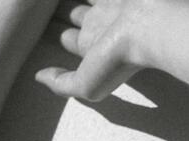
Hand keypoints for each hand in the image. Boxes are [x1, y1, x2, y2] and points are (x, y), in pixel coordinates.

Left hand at [36, 0, 188, 100]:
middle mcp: (101, 24)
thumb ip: (62, 83)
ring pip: (87, 0)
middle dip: (63, 12)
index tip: (41, 29)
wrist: (149, 29)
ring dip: (73, 1)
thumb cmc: (119, 61)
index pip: (71, 40)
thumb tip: (39, 76)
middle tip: (43, 8)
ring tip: (51, 2)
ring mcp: (111, 6)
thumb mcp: (87, 84)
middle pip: (78, 15)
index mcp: (93, 47)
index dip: (57, 35)